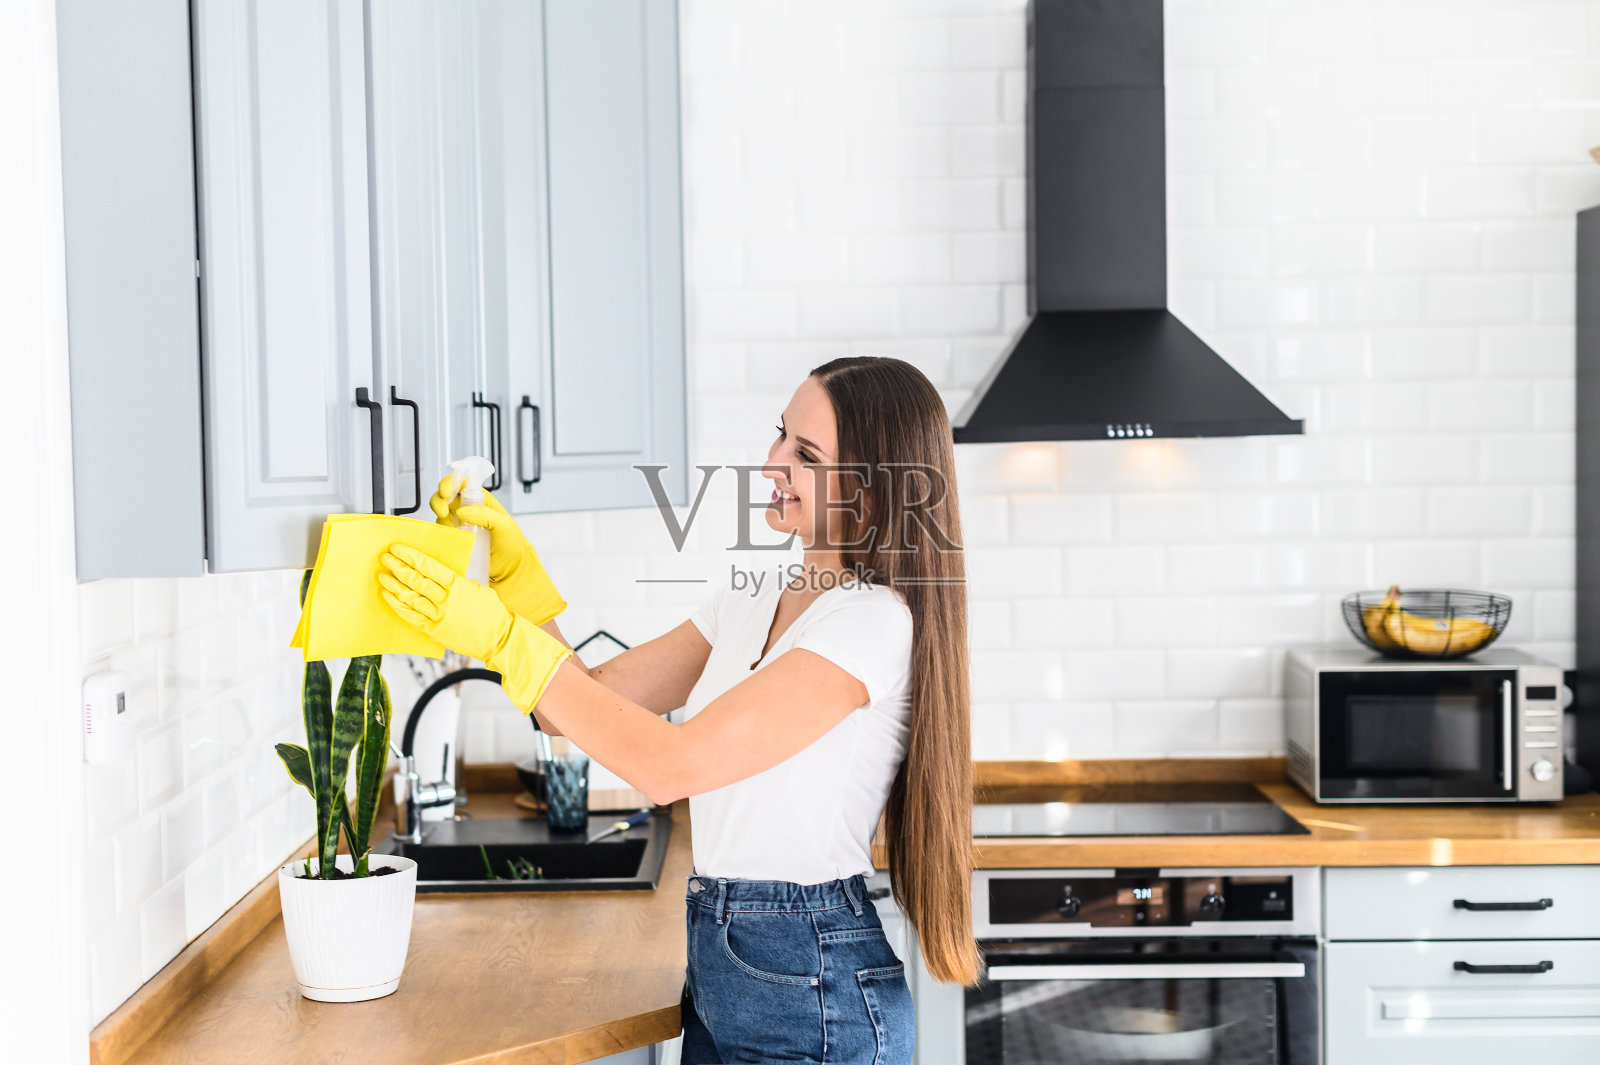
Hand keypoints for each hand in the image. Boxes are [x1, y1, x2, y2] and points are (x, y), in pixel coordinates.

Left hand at [378, 543, 575, 712]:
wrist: (500, 637)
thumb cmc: (492, 612)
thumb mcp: (477, 588)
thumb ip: (457, 581)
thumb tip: (438, 572)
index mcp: (458, 585)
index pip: (428, 566)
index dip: (410, 556)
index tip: (397, 548)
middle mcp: (446, 600)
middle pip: (416, 580)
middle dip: (398, 567)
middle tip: (385, 558)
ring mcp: (439, 616)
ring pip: (410, 597)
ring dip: (394, 585)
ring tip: (383, 575)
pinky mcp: (435, 631)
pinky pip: (411, 617)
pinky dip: (398, 606)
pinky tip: (389, 597)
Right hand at [428, 475, 566, 624]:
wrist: (511, 575)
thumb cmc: (513, 549)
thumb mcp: (505, 527)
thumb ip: (485, 515)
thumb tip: (462, 511)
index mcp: (483, 503)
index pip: (464, 484)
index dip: (452, 482)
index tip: (446, 490)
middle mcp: (470, 512)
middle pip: (446, 495)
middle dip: (439, 498)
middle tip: (442, 509)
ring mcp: (460, 527)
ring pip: (440, 512)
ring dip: (438, 514)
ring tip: (446, 523)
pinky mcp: (454, 542)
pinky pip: (440, 532)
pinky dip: (437, 531)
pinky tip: (444, 535)